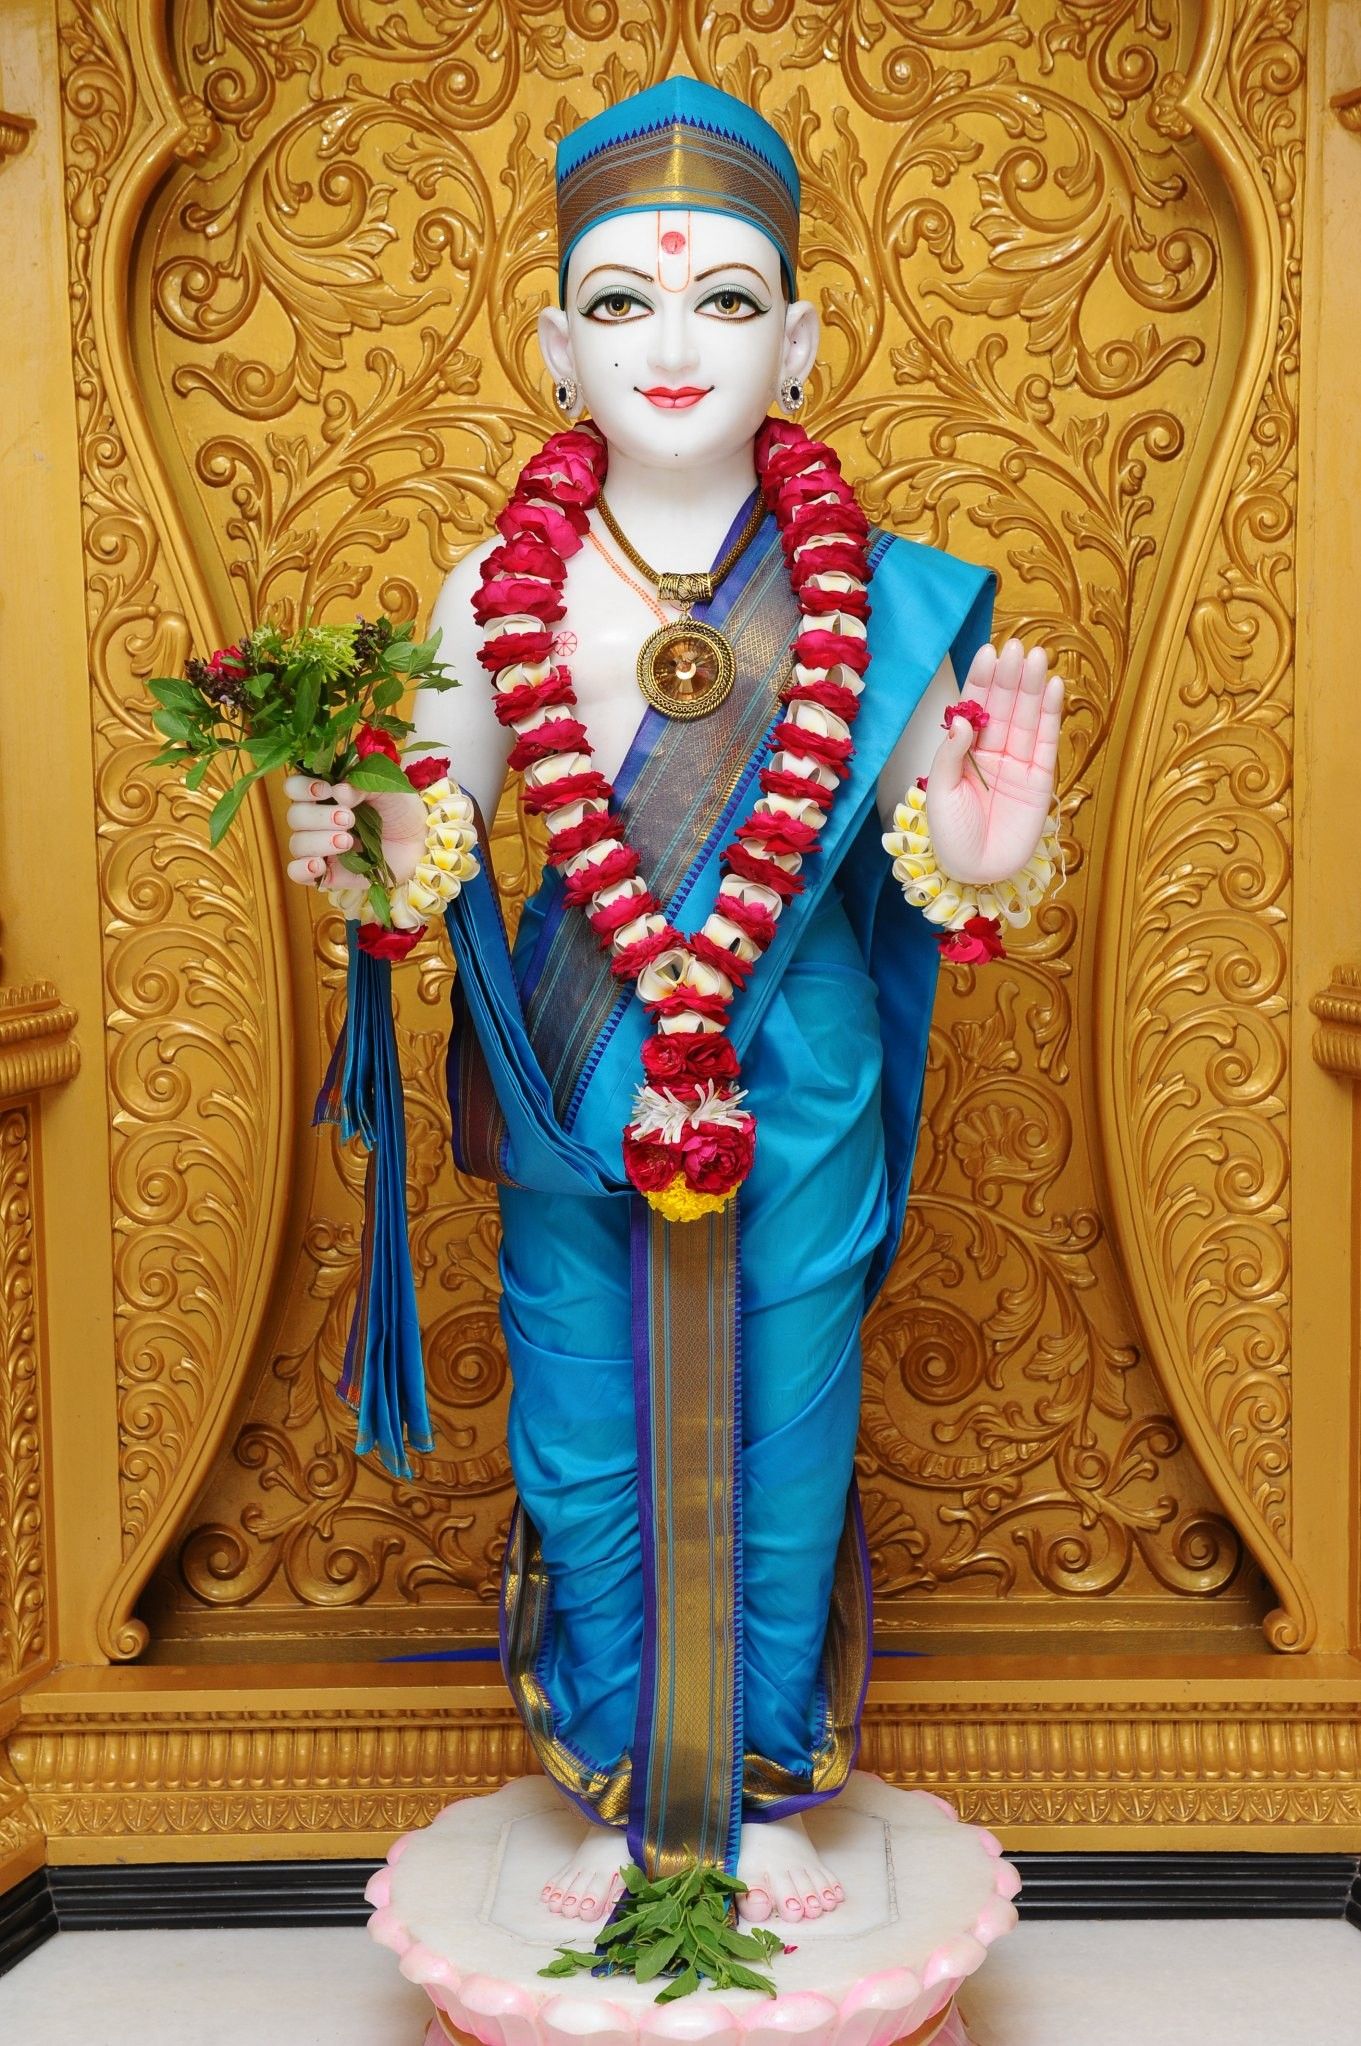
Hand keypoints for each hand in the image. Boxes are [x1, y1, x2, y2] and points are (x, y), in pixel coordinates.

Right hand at [283, 775, 426, 889]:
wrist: (421, 842)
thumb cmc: (402, 810)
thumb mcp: (388, 789)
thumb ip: (362, 786)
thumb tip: (338, 791)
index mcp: (326, 793)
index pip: (294, 786)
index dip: (303, 787)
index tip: (326, 790)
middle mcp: (317, 819)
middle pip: (295, 816)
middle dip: (319, 817)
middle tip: (349, 819)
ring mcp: (320, 847)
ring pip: (297, 843)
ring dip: (318, 841)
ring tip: (347, 841)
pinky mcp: (327, 872)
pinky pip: (297, 872)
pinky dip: (302, 869)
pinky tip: (320, 865)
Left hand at [924, 639, 1062, 885]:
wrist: (976, 874)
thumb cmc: (950, 838)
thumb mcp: (940, 795)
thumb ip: (950, 756)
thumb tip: (963, 719)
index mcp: (963, 753)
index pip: (973, 709)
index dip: (981, 681)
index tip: (988, 652)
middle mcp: (992, 753)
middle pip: (1003, 707)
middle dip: (1010, 677)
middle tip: (1017, 647)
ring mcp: (1018, 764)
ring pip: (1027, 718)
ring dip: (1032, 688)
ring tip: (1038, 657)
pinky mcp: (1041, 779)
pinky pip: (1047, 742)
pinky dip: (1052, 715)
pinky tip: (1054, 687)